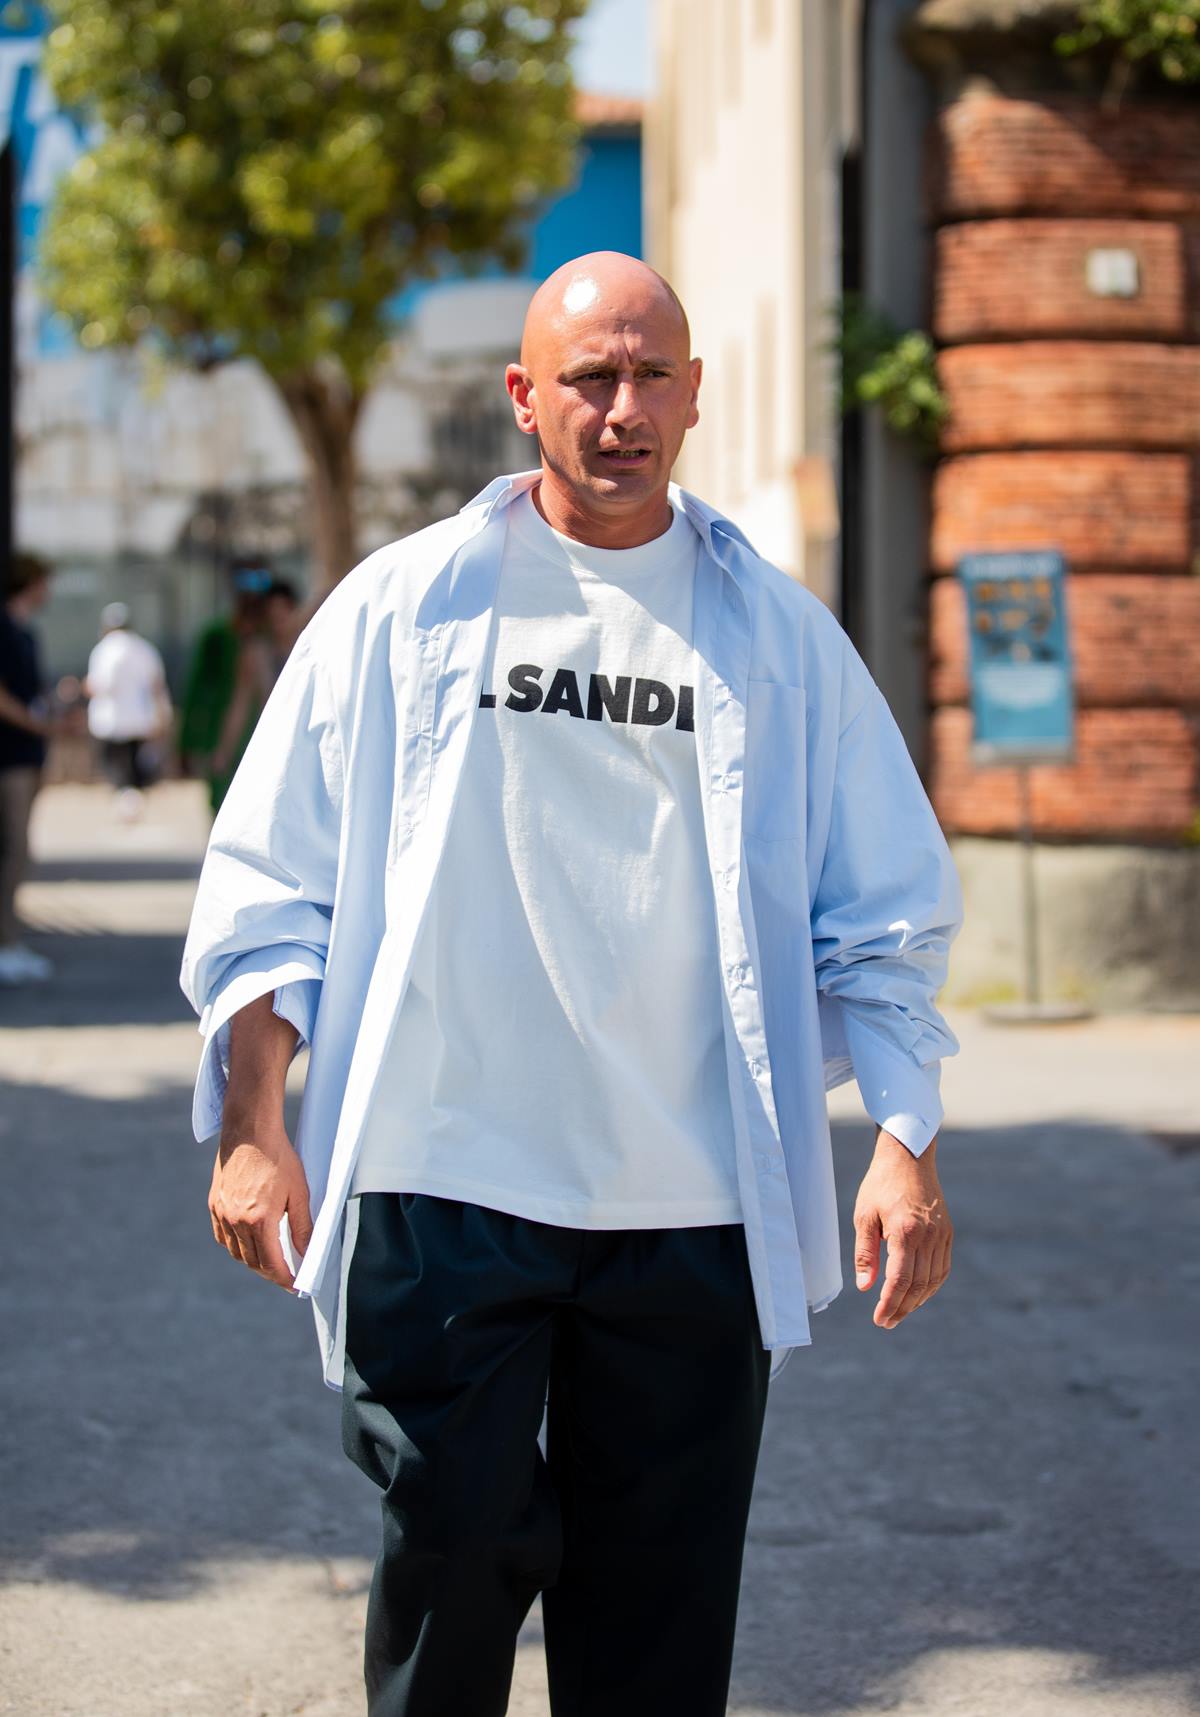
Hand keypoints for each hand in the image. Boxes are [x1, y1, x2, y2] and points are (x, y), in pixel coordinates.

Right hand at [208, 1112, 312, 1289]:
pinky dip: (236, 1246)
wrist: (249, 1132)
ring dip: (253, 1261)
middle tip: (285, 1275)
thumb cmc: (278, 1158)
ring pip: (236, 1252)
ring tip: (269, 1261)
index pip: (271, 1263)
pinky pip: (223, 1237)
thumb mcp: (298, 1192)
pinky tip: (248, 1244)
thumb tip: (306, 1253)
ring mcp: (222, 1213)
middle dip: (270, 1272)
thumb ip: (302, 1227)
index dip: (283, 1278)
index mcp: (259, 1220)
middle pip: (252, 1261)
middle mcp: (236, 1220)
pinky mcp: (214, 1204)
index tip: (293, 1285)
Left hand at [853, 1129, 951, 1329]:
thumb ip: (865, 1253)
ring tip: (899, 1312)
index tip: (879, 1319)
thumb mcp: (864, 1216)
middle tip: (886, 1322)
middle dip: (902, 1308)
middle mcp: (928, 1236)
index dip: (889, 1304)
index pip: (899, 1280)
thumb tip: (865, 1288)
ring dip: (917, 1301)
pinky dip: (931, 1286)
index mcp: (905, 1231)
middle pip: (918, 1285)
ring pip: (933, 1280)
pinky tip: (917, 1293)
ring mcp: (942, 1234)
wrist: (908, 1157)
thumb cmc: (880, 1185)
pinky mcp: (947, 1232)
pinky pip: (942, 1268)